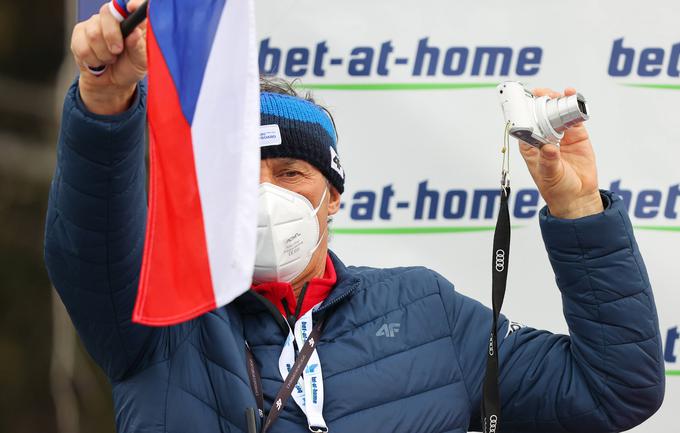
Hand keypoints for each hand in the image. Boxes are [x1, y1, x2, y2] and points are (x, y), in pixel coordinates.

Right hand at [71, 0, 146, 114]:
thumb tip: (135, 33)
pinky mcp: (80, 33)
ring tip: (109, 60)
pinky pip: (82, 46)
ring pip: (93, 33)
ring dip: (103, 54)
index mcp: (132, 21)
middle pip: (107, 13)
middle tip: (117, 52)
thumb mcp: (141, 62)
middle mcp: (113, 18)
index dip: (132, 4)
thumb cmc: (129, 68)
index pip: (132, 5)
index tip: (132, 8)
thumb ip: (139, 47)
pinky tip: (98, 62)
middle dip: (112, 36)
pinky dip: (92, 59)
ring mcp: (95, 23)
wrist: (111, 83)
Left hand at [518, 87, 603, 218]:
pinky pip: (574, 118)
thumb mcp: (549, 175)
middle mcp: (545, 138)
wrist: (578, 197)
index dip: (524, 111)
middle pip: (541, 114)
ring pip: (557, 113)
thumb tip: (549, 148)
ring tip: (558, 93)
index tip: (524, 99)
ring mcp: (561, 135)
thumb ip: (549, 161)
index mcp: (531, 146)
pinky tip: (572, 96)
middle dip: (541, 101)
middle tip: (543, 93)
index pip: (524, 124)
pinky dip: (573, 106)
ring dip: (557, 100)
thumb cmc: (556, 188)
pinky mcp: (577, 136)